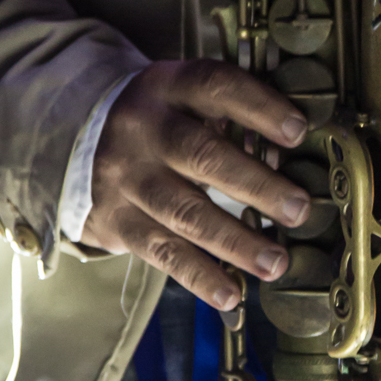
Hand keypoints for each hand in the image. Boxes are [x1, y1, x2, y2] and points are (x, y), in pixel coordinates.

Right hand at [82, 60, 310, 309]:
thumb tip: (296, 151)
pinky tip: (231, 294)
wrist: (82, 138)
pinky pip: (161, 252)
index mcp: (169, 86)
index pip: (215, 86)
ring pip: (182, 211)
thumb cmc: (165, 118)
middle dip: (255, 185)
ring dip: (234, 241)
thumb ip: (233, 114)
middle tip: (298, 209)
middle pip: (200, 154)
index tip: (298, 130)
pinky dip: (199, 276)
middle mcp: (143, 129)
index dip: (258, 106)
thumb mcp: (187, 96)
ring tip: (275, 262)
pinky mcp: (117, 221)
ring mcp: (126, 177)